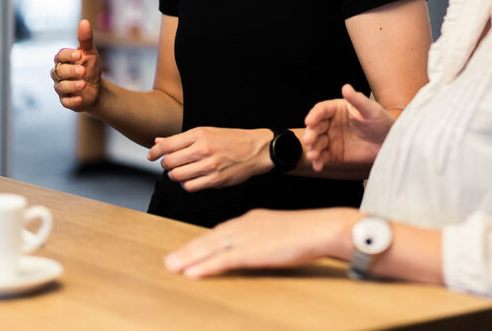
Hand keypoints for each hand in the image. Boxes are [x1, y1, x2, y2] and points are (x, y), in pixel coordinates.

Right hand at [51, 19, 102, 111]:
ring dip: (71, 85)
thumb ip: (86, 39)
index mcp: (63, 60)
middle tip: (83, 71)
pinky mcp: (66, 101)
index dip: (68, 55)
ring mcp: (61, 88)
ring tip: (83, 84)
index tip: (79, 54)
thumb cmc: (90, 67)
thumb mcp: (90, 53)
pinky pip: (65, 102)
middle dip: (71, 71)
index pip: (60, 56)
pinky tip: (80, 99)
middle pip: (59, 71)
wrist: (97, 88)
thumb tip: (84, 21)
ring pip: (61, 87)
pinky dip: (72, 101)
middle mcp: (58, 74)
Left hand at [147, 127, 272, 191]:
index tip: (151, 156)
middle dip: (166, 165)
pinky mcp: (215, 180)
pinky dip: (187, 184)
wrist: (257, 149)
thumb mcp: (207, 132)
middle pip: (169, 162)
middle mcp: (202, 149)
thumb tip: (158, 141)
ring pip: (177, 176)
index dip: (154, 152)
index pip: (167, 145)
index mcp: (199, 134)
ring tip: (181, 172)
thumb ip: (181, 139)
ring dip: (175, 176)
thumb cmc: (231, 140)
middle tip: (171, 164)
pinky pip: (190, 187)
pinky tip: (192, 179)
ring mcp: (209, 165)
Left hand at [164, 207, 357, 277]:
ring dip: (190, 258)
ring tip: (173, 267)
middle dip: (189, 249)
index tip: (188, 249)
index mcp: (253, 218)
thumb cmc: (307, 231)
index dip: (202, 241)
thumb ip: (265, 236)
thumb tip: (257, 247)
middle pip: (210, 238)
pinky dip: (205, 266)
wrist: (320, 228)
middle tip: (170, 260)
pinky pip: (223, 260)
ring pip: (211, 248)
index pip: (220, 231)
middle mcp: (245, 225)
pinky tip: (192, 273)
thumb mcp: (281, 229)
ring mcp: (248, 237)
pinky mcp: (252, 251)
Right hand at [303, 84, 393, 171]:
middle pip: (316, 127)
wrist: (390, 143)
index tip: (309, 122)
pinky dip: (318, 162)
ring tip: (313, 156)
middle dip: (310, 134)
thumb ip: (357, 100)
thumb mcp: (371, 110)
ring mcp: (332, 139)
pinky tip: (317, 166)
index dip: (314, 115)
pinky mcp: (334, 154)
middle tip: (308, 140)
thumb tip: (346, 87)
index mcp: (337, 109)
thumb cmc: (381, 122)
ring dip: (313, 149)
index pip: (321, 110)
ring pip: (317, 143)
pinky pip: (323, 157)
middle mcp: (331, 123)